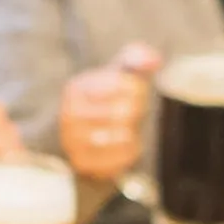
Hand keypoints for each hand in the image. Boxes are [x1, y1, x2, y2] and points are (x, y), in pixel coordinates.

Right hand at [59, 43, 163, 180]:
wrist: (77, 138)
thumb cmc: (105, 101)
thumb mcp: (115, 74)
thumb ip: (135, 59)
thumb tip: (154, 60)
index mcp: (77, 89)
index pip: (119, 85)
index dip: (138, 88)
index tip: (139, 91)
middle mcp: (69, 115)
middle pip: (123, 111)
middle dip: (137, 110)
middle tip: (136, 112)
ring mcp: (74, 142)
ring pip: (122, 136)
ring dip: (132, 131)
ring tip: (129, 128)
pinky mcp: (84, 164)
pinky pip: (121, 157)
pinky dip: (131, 150)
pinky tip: (127, 143)